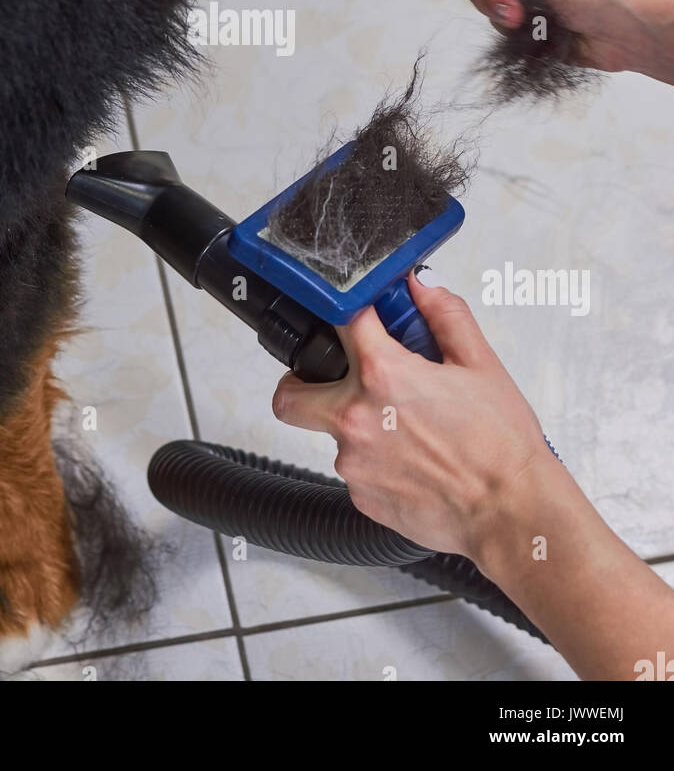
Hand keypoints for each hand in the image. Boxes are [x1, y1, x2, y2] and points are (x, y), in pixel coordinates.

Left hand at [272, 273, 554, 560]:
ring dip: (356, 425)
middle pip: (290, 395)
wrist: (510, 512)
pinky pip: (355, 470)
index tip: (360, 317)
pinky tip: (413, 460)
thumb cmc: (500, 443)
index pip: (339, 320)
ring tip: (407, 428)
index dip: (350, 311)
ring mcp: (354, 463)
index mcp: (381, 374)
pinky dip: (375, 461)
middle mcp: (355, 419)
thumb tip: (420, 286)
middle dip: (303, 382)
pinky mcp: (361, 498)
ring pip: (331, 434)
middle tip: (336, 379)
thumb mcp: (480, 363)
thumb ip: (444, 315)